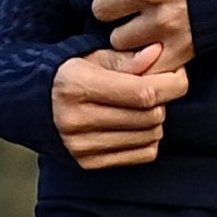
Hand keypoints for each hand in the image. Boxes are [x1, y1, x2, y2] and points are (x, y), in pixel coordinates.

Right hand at [53, 44, 189, 171]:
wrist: (39, 107)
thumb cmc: (73, 75)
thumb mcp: (95, 57)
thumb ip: (128, 58)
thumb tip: (159, 53)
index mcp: (76, 86)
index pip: (143, 92)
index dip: (170, 84)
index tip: (177, 75)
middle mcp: (76, 119)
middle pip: (150, 115)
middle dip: (163, 100)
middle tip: (158, 88)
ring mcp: (82, 145)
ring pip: (150, 136)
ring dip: (156, 120)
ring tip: (143, 106)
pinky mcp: (89, 163)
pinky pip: (143, 154)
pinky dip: (148, 139)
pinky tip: (136, 125)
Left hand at [79, 0, 191, 70]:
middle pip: (101, 10)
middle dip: (113, 6)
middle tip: (133, 2)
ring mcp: (163, 20)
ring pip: (119, 39)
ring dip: (130, 33)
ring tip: (148, 22)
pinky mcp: (183, 46)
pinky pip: (146, 63)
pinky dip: (149, 58)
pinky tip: (160, 44)